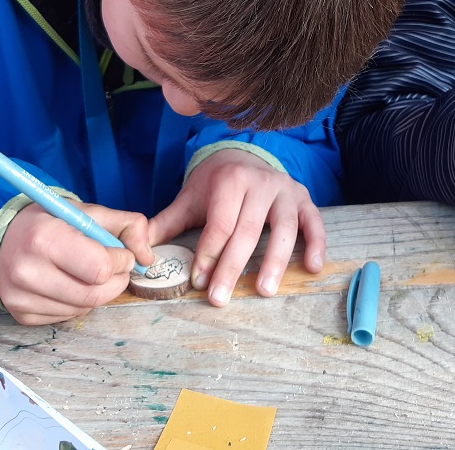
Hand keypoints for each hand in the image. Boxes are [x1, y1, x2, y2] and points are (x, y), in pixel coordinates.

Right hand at [0, 202, 153, 325]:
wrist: (0, 238)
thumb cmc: (48, 222)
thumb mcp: (86, 211)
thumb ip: (127, 225)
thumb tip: (147, 257)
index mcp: (45, 238)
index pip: (100, 268)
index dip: (121, 261)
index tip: (120, 252)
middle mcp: (28, 271)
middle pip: (95, 295)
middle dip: (115, 281)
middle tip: (114, 267)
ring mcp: (21, 298)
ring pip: (84, 309)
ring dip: (98, 292)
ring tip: (88, 272)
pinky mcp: (21, 315)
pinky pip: (67, 317)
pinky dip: (79, 303)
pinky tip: (69, 283)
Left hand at [148, 149, 324, 306]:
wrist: (242, 155)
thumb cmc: (215, 184)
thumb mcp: (190, 199)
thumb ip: (166, 223)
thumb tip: (138, 249)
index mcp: (230, 180)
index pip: (220, 223)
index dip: (209, 254)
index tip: (199, 282)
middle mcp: (260, 182)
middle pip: (248, 230)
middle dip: (233, 266)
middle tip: (221, 298)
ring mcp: (286, 189)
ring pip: (284, 228)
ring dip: (276, 261)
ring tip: (265, 291)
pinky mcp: (304, 198)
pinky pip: (314, 221)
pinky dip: (317, 243)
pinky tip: (313, 267)